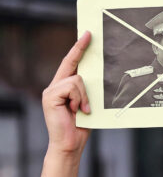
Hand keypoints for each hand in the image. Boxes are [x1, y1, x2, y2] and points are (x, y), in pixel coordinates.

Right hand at [42, 31, 91, 159]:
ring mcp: (51, 90)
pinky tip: (77, 110)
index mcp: (65, 86)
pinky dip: (79, 98)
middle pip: (71, 63)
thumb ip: (88, 89)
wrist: (70, 143)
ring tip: (83, 109)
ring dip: (85, 95)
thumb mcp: (88, 102)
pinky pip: (73, 87)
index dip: (78, 48)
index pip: (71, 63)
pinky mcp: (51, 96)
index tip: (87, 35)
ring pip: (77, 79)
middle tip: (90, 34)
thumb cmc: (81, 124)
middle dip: (80, 48)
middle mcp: (56, 85)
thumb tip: (98, 74)